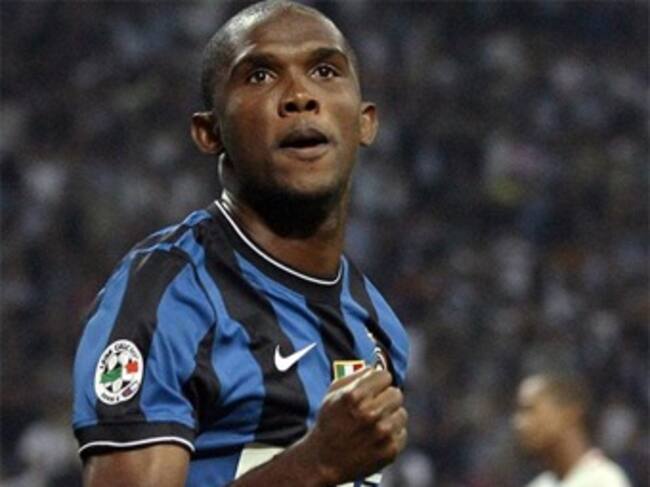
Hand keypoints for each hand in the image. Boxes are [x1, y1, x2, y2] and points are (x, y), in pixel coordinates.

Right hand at [302, 368, 407, 484]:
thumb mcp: (333, 394)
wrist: (324, 460)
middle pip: (396, 393)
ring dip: (390, 416)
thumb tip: (375, 368)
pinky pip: (402, 432)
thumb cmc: (329, 423)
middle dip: (386, 398)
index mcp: (355, 396)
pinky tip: (377, 437)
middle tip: (376, 406)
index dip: (379, 381)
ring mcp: (382, 433)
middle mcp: (370, 413)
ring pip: (402, 413)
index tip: (375, 388)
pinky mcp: (390, 450)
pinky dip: (392, 434)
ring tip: (375, 423)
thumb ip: (355, 376)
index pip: (385, 376)